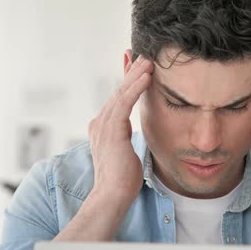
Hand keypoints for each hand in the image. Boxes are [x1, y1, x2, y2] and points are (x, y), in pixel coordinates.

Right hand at [88, 50, 152, 205]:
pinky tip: (146, 76)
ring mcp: (104, 125)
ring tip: (149, 61)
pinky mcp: (112, 130)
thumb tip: (133, 133)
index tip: (136, 64)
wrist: (112, 195)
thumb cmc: (123, 179)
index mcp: (102, 127)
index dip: (126, 80)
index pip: (117, 98)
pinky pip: (125, 102)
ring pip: (121, 92)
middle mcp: (100, 122)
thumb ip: (126, 138)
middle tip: (144, 54)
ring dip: (136, 75)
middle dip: (131, 71)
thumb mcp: (126, 152)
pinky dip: (136, 88)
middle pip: (118, 90)